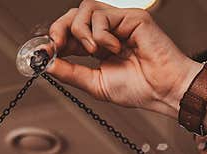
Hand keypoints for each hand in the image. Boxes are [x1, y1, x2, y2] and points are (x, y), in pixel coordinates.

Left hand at [47, 1, 201, 117]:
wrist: (163, 91)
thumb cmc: (138, 89)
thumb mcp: (95, 84)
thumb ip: (71, 73)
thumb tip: (47, 64)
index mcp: (99, 46)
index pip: (70, 33)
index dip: (54, 39)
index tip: (42, 51)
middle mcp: (108, 31)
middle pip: (74, 14)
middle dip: (59, 28)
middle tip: (56, 46)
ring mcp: (120, 22)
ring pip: (85, 9)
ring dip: (81, 31)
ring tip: (93, 51)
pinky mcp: (132, 17)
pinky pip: (103, 16)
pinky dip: (102, 35)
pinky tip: (115, 49)